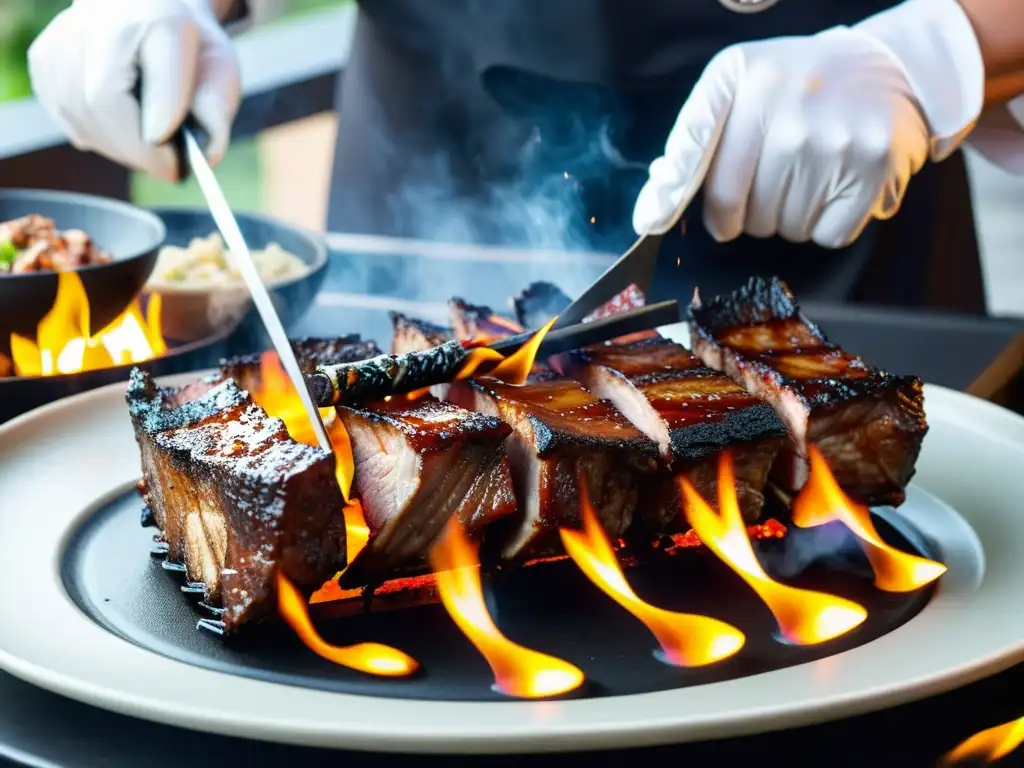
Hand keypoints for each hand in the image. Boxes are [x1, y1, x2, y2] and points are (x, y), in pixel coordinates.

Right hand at [28, 0, 241, 180]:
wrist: (152, 7)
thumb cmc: (191, 44)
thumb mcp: (220, 68)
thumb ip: (215, 108)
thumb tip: (204, 155)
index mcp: (132, 21)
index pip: (116, 96)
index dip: (144, 145)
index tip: (176, 168)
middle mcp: (84, 26)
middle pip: (97, 115)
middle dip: (138, 153)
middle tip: (168, 164)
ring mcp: (57, 45)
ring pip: (82, 124)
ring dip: (122, 147)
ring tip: (152, 140)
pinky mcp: (44, 63)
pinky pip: (72, 121)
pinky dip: (103, 135)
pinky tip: (127, 121)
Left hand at [633, 0, 984, 248]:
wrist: (892, 67)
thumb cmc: (800, 86)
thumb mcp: (738, 88)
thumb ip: (692, 144)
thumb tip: (652, 212)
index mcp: (745, 82)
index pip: (702, 171)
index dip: (688, 207)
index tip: (670, 224)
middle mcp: (788, 109)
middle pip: (745, 213)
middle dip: (753, 210)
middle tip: (778, 176)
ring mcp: (833, 140)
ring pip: (785, 229)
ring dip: (791, 217)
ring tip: (810, 174)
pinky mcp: (872, 167)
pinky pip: (827, 235)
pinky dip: (827, 225)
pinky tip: (835, 186)